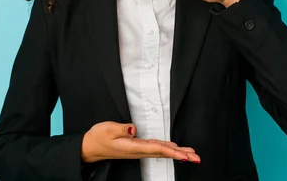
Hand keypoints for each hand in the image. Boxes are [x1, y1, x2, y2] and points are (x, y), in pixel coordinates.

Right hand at [81, 121, 200, 163]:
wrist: (89, 147)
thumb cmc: (98, 137)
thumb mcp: (107, 129)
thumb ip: (121, 128)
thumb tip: (134, 128)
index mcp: (132, 147)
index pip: (156, 148)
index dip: (171, 151)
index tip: (184, 154)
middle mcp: (138, 150)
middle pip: (163, 153)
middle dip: (181, 155)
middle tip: (196, 157)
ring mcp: (138, 150)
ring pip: (162, 152)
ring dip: (177, 153)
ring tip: (191, 154)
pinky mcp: (137, 147)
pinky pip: (156, 149)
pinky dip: (168, 150)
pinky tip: (175, 150)